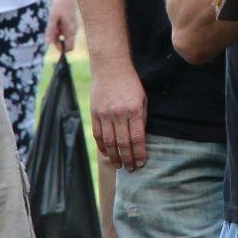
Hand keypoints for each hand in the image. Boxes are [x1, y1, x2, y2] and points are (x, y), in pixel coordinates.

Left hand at [46, 0, 78, 53]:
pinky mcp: (71, 21)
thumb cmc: (60, 4)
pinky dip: (59, 26)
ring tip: (54, 20)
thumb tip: (48, 43)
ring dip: (57, 32)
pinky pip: (65, 28)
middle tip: (50, 28)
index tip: (52, 43)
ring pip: (64, 34)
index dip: (61, 49)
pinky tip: (57, 17)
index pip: (69, 47)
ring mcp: (73, 25)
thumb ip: (51, 31)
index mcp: (70, 30)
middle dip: (56, 38)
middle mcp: (74, 29)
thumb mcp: (53, 17)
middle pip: (65, 41)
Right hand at [90, 56, 147, 170]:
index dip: (139, 153)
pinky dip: (102, 147)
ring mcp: (105, 114)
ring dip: (114, 156)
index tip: (141, 163)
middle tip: (131, 169)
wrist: (110, 68)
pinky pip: (97, 135)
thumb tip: (139, 138)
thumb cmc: (130, 83)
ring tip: (119, 166)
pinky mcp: (94, 113)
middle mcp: (119, 114)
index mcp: (134, 110)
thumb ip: (141, 118)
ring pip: (109, 142)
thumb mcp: (142, 98)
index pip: (137, 138)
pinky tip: (107, 154)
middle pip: (123, 143)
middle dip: (128, 159)